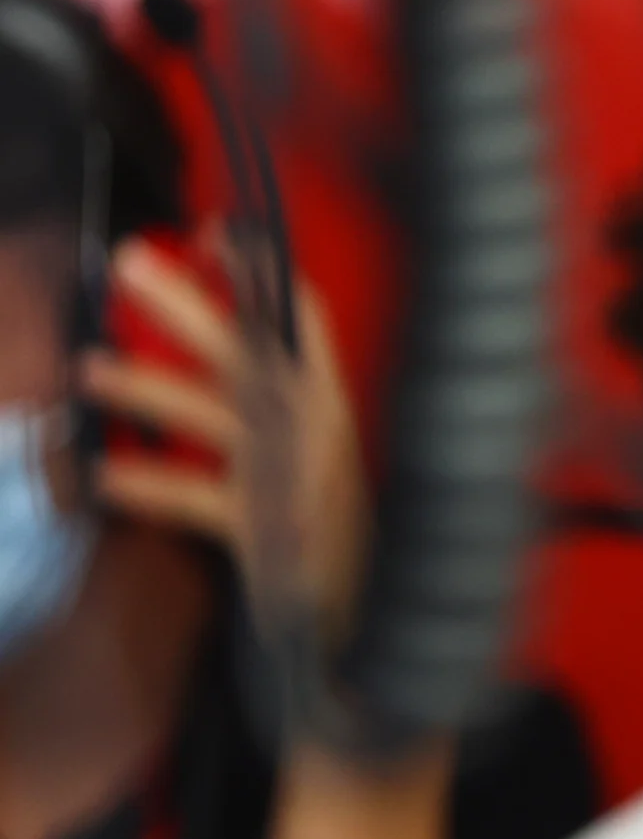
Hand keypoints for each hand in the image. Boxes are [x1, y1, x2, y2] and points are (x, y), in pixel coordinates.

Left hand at [83, 234, 366, 635]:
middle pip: (248, 354)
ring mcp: (293, 481)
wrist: (358, 610)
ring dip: (150, 390)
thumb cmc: (319, 515)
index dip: (260, 272)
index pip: (301, 320)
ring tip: (87, 369)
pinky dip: (152, 487)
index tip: (215, 229)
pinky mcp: (270, 532)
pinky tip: (106, 475)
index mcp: (328, 400)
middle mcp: (316, 431)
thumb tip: (218, 326)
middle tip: (129, 261)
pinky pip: (202, 501)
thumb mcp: (310, 445)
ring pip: (217, 420)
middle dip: (187, 305)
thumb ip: (274, 390)